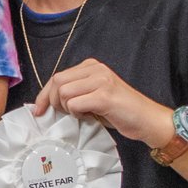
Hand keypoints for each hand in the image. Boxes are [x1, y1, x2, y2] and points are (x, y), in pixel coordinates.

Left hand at [32, 58, 172, 146]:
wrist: (148, 120)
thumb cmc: (120, 111)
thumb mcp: (93, 96)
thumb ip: (74, 92)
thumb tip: (47, 102)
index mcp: (91, 66)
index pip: (57, 77)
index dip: (44, 94)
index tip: (39, 110)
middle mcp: (96, 69)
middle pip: (57, 82)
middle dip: (54, 102)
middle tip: (66, 114)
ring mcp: (101, 81)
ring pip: (64, 93)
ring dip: (68, 109)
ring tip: (83, 114)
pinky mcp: (105, 96)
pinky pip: (75, 104)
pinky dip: (77, 114)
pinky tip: (90, 117)